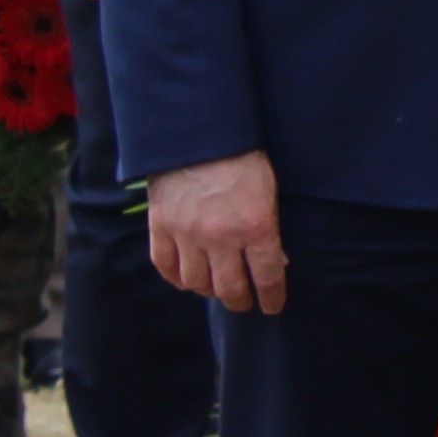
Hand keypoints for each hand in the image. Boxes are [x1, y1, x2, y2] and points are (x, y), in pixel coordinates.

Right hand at [146, 153, 287, 309]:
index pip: (267, 279)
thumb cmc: (242, 156)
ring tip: (216, 287)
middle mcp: (221, 236)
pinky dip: (177, 278)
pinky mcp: (161, 226)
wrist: (198, 130)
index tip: (272, 306)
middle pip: (230, 289)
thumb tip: (276, 262)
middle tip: (244, 302)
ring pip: (197, 283)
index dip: (271, 299)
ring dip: (209, 290)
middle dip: (240, 301)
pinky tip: (187, 277)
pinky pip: (166, 267)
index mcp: (256, 226)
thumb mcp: (268, 190)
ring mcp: (188, 233)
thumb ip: (270, 228)